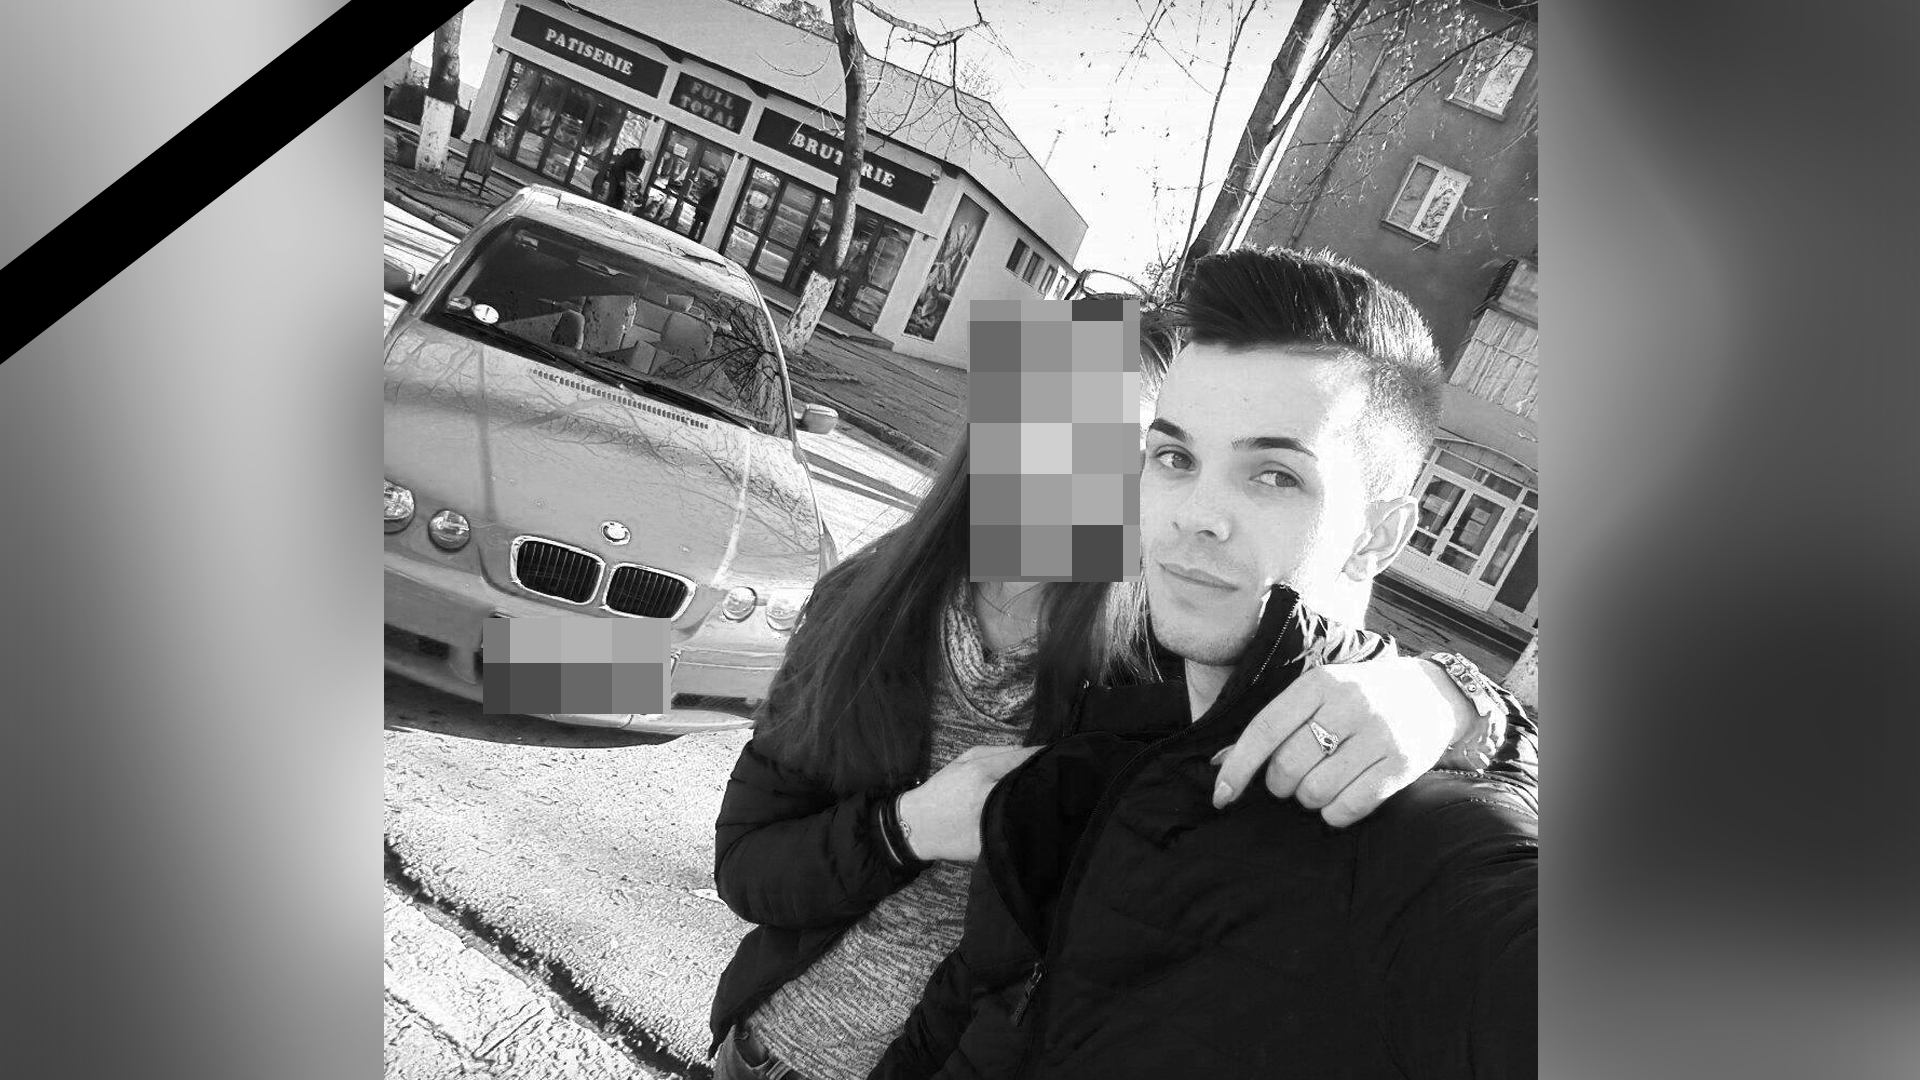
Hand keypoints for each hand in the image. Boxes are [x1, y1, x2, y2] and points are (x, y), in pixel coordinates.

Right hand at [897, 745, 1042, 861]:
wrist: (918, 827)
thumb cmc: (942, 791)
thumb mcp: (962, 761)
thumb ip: (996, 751)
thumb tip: (1029, 752)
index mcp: (980, 771)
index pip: (1025, 758)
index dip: (1045, 755)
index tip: (1057, 756)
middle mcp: (988, 794)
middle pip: (1032, 782)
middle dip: (1046, 778)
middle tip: (1056, 776)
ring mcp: (991, 820)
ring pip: (1030, 806)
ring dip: (1041, 800)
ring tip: (1048, 796)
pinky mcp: (993, 843)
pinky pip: (1021, 830)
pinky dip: (1030, 823)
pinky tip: (1033, 819)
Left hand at [1210, 658, 1473, 827]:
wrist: (1433, 692)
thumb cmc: (1361, 696)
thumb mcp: (1318, 694)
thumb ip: (1275, 725)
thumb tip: (1220, 762)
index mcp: (1319, 683)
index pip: (1265, 729)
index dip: (1238, 768)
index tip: (1221, 797)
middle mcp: (1349, 703)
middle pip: (1288, 765)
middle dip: (1280, 784)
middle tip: (1291, 780)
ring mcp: (1379, 733)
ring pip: (1316, 791)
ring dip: (1309, 799)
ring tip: (1321, 784)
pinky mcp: (1402, 763)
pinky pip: (1350, 807)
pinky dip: (1335, 814)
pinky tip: (1340, 802)